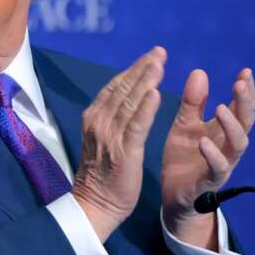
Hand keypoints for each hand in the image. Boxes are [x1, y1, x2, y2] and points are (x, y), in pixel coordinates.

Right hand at [72, 47, 165, 241]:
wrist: (95, 203)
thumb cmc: (103, 173)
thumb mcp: (103, 138)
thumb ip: (111, 116)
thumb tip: (124, 97)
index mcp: (95, 117)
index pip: (116, 87)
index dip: (134, 69)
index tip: (152, 55)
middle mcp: (99, 122)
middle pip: (123, 89)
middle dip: (142, 68)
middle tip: (160, 51)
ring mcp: (110, 136)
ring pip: (130, 103)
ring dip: (145, 81)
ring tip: (159, 63)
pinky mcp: (124, 152)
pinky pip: (136, 126)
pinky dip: (146, 109)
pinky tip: (156, 94)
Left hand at [161, 68, 254, 248]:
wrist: (173, 194)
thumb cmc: (184, 156)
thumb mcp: (185, 124)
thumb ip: (193, 101)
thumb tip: (200, 71)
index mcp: (223, 131)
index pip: (241, 107)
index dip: (246, 91)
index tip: (246, 72)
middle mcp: (228, 146)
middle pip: (246, 122)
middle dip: (246, 103)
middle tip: (241, 84)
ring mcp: (222, 164)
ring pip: (238, 145)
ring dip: (232, 126)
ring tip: (222, 108)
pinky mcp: (208, 181)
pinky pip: (217, 169)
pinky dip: (212, 154)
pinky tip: (203, 141)